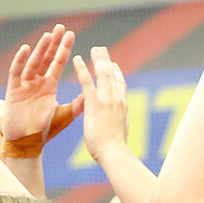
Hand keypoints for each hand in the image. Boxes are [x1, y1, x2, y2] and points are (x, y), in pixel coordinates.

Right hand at [0, 24, 80, 151]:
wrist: (28, 143)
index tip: (71, 34)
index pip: (57, 63)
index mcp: (49, 86)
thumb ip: (79, 104)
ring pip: (33, 62)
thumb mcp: (66, 115)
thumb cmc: (46, 130)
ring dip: (40, 49)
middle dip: (53, 43)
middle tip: (60, 27)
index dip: (64, 49)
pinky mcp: (12, 90)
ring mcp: (24, 85)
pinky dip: (20, 60)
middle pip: (45, 58)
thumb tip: (94, 93)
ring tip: (48, 35)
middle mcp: (36, 82)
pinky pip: (16, 72)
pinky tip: (26, 49)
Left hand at [73, 46, 129, 165]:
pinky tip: (76, 59)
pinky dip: (82, 68)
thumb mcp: (122, 133)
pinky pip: (87, 81)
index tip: (113, 64)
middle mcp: (117, 99)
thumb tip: (126, 124)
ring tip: (93, 49)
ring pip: (103, 73)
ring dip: (98, 59)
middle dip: (107, 61)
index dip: (117, 73)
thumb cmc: (116, 149)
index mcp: (123, 106)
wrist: (114, 153)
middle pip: (113, 74)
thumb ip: (123, 124)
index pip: (120, 85)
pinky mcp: (94, 103)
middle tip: (102, 50)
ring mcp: (107, 100)